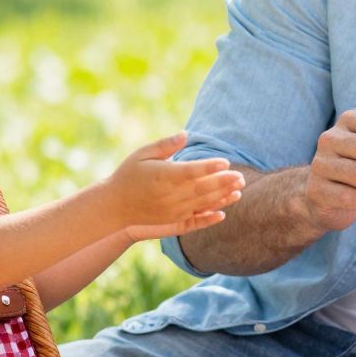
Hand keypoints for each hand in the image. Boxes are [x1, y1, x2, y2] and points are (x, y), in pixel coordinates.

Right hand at [107, 135, 244, 238]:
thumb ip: (165, 145)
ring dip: (223, 197)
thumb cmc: (128, 175)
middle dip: (224, 182)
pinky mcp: (172, 221)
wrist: (114, 206)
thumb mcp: (142, 154)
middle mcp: (170, 195)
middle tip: (241, 176)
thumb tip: (185, 134)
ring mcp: (172, 211)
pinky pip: (195, 220)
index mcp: (163, 176)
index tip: (225, 161)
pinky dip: (210, 218)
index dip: (210, 167)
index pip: (191, 171)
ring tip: (239, 189)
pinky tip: (223, 214)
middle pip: (202, 189)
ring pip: (202, 204)